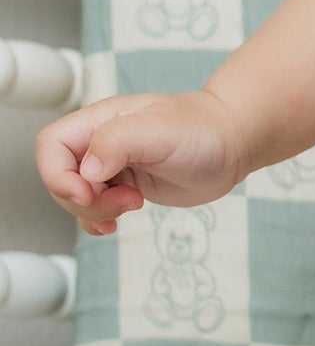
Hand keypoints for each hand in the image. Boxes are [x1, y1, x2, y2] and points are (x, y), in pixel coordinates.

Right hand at [36, 90, 251, 236]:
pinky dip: (98, 221)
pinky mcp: (125, 186)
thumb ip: (118, 142)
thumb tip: (87, 169)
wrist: (233, 142)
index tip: (90, 192)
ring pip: (76, 198)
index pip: (51, 146)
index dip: (58, 175)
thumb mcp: (160, 130)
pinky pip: (94, 209)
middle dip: (84, 201)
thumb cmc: (202, 128)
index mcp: (100, 121)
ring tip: (133, 204)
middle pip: (60, 178)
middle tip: (126, 201)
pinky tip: (117, 223)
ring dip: (96, 212)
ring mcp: (112, 166)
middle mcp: (100, 142)